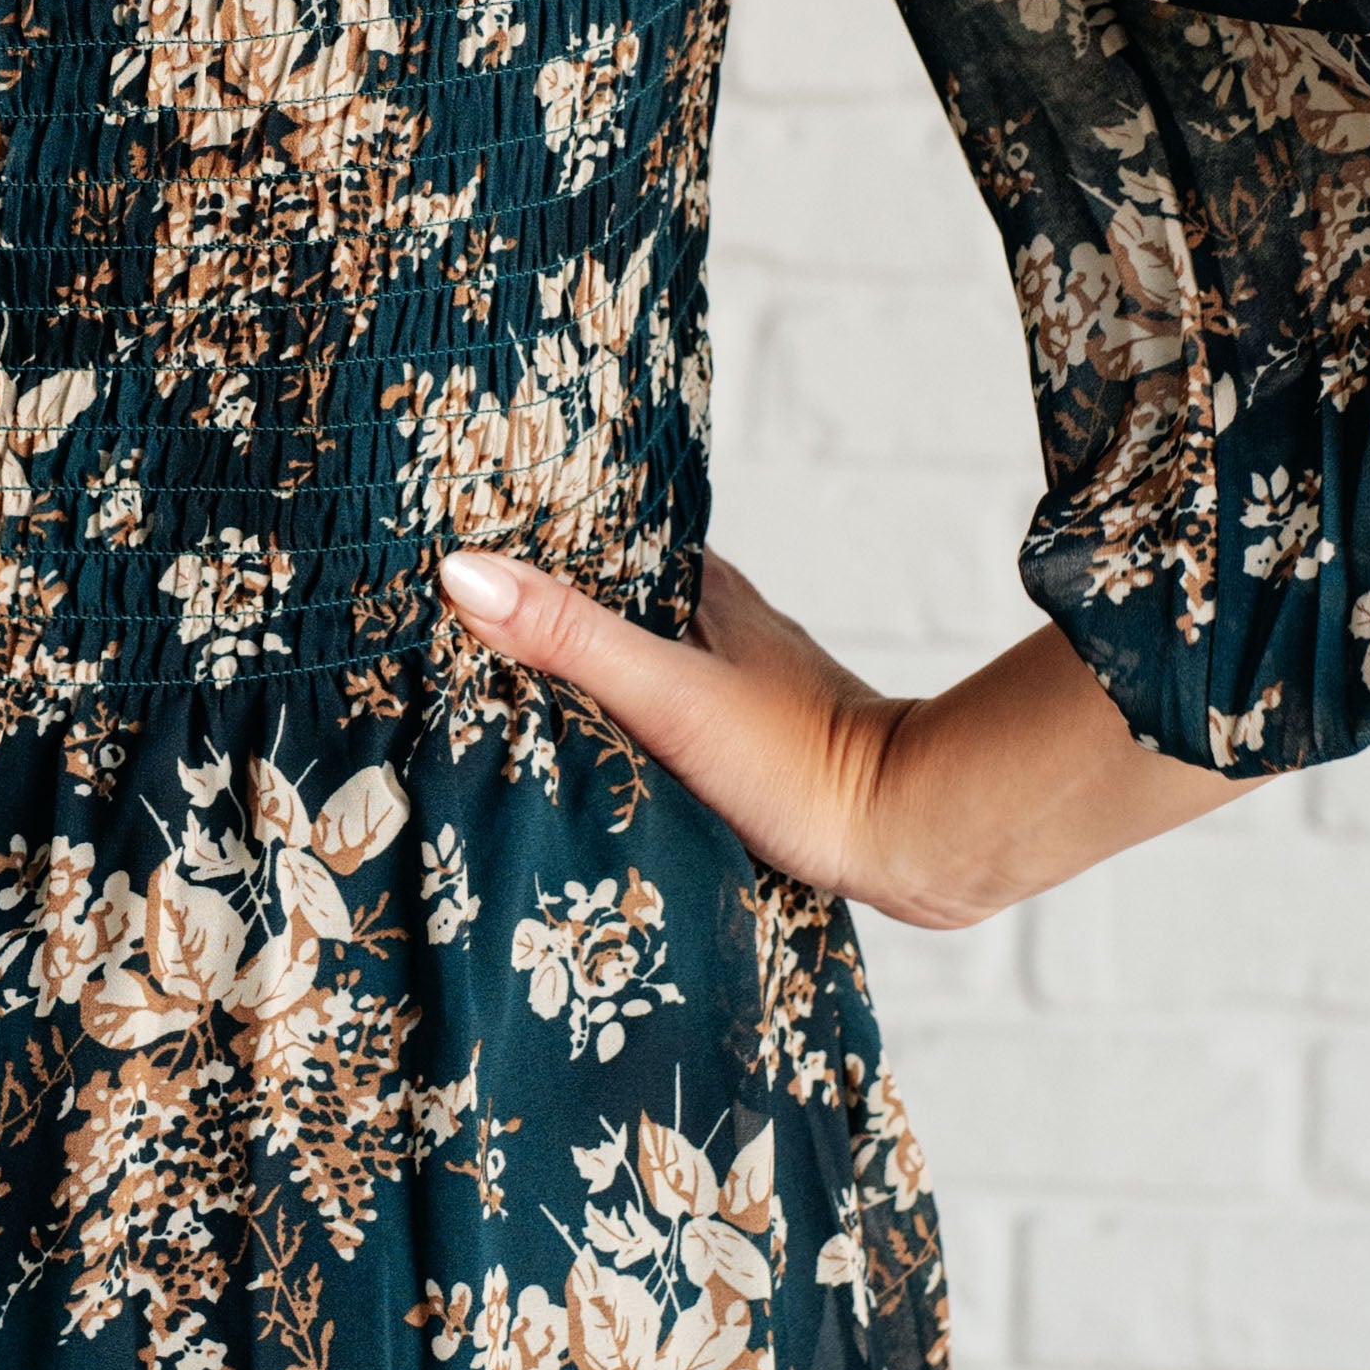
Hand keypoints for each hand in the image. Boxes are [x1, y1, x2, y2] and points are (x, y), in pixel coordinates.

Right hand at [436, 545, 1243, 929]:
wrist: (913, 837)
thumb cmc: (803, 762)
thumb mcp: (669, 694)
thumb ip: (571, 637)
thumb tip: (462, 571)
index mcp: (706, 591)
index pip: (602, 540)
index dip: (535, 537)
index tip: (460, 532)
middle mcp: (725, 628)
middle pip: (617, 602)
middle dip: (549, 607)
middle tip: (456, 613)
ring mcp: (742, 690)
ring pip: (644, 661)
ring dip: (587, 670)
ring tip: (499, 682)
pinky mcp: (752, 752)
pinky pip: (665, 720)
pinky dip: (622, 725)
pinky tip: (586, 756)